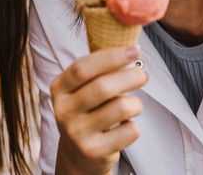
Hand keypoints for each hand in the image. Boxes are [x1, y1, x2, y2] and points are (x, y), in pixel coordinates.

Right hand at [51, 47, 146, 174]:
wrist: (79, 154)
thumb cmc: (88, 111)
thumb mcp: (83, 89)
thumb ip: (99, 70)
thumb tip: (131, 48)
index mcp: (59, 88)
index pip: (82, 68)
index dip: (111, 57)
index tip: (134, 50)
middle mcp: (63, 110)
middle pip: (103, 87)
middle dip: (130, 77)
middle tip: (143, 75)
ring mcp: (76, 132)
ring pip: (121, 108)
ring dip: (135, 103)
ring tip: (133, 105)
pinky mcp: (93, 151)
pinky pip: (129, 131)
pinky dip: (134, 126)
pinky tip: (125, 127)